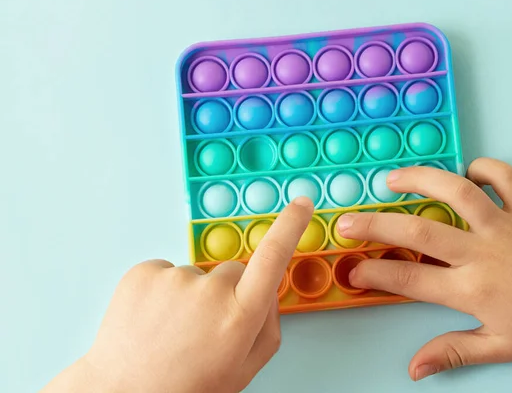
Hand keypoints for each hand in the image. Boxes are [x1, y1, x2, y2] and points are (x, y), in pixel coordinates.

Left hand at [42, 197, 313, 392]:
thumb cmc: (189, 386)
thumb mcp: (246, 366)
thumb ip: (269, 324)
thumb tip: (268, 291)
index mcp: (241, 315)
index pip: (274, 256)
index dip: (291, 226)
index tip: (301, 204)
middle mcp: (210, 291)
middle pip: (232, 271)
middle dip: (226, 292)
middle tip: (203, 328)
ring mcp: (173, 278)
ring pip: (196, 275)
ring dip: (189, 296)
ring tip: (171, 331)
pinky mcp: (143, 273)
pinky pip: (165, 271)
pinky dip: (162, 292)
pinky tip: (153, 321)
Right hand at [337, 158, 511, 380]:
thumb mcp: (499, 347)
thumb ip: (452, 352)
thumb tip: (414, 368)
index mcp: (472, 290)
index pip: (410, 280)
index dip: (375, 273)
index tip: (353, 269)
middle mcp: (483, 254)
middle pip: (418, 232)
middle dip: (375, 224)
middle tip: (348, 221)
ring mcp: (505, 226)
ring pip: (457, 192)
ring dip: (420, 180)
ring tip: (393, 179)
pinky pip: (505, 177)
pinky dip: (484, 167)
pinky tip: (466, 171)